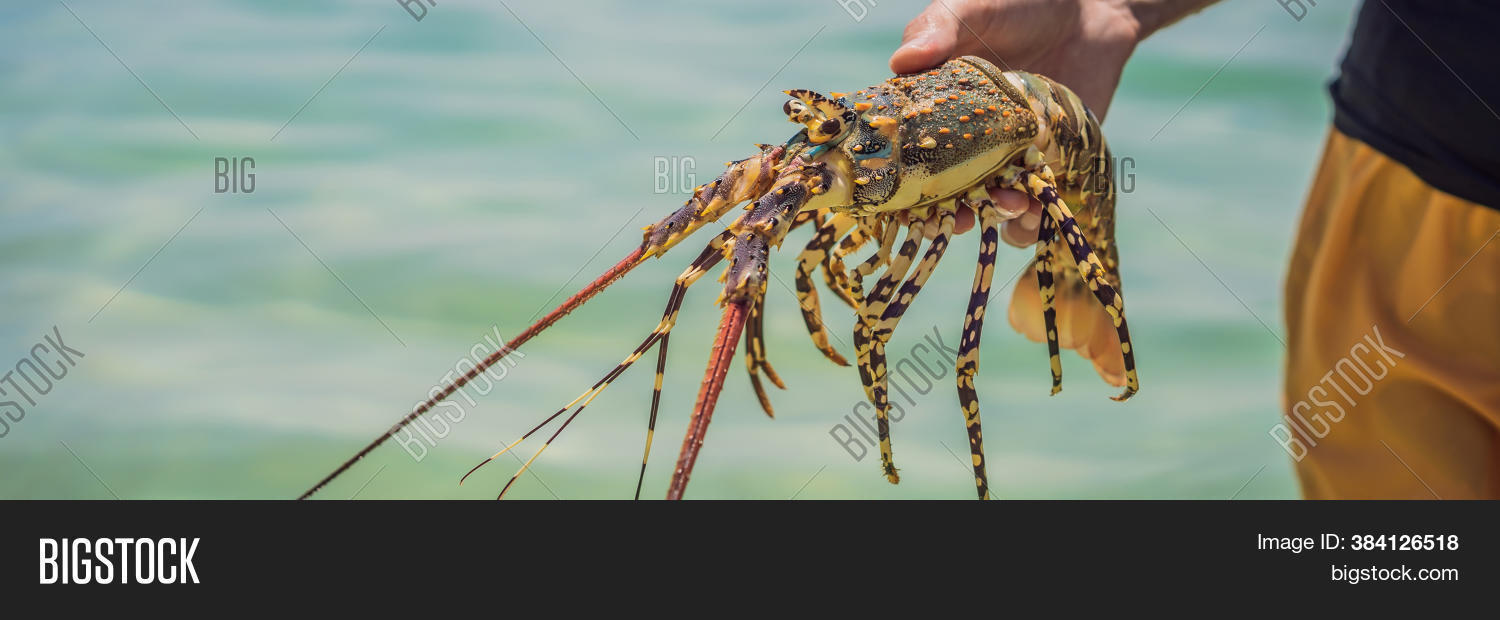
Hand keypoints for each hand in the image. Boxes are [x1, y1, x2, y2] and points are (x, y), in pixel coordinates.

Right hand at [891, 0, 1142, 245]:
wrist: (1088, 11)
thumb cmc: (1018, 4)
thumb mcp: (973, 9)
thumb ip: (940, 29)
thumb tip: (900, 62)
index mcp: (933, 106)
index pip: (907, 152)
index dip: (904, 183)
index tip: (907, 203)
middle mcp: (965, 138)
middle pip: (948, 189)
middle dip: (952, 210)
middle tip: (962, 218)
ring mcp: (1005, 155)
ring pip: (992, 201)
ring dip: (998, 214)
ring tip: (1015, 207)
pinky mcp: (1046, 164)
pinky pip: (1033, 204)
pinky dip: (1034, 220)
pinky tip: (1040, 214)